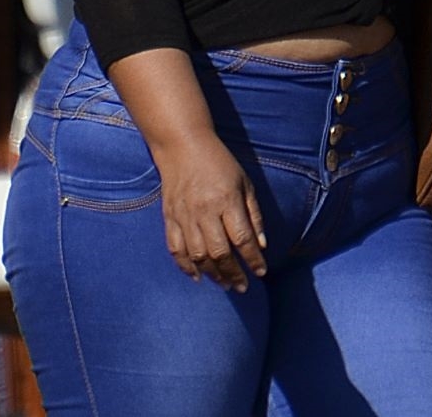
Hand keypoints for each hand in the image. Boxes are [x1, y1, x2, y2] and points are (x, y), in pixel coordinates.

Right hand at [154, 132, 266, 292]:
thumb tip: (261, 246)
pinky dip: (185, 266)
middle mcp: (204, 211)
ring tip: (224, 284)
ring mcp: (184, 215)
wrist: (182, 145)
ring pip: (198, 255)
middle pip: (219, 252)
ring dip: (212, 274)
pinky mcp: (169, 216)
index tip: (261, 273)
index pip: (242, 239)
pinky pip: (175, 247)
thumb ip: (254, 214)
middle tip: (242, 287)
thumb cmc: (219, 162)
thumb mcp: (244, 182)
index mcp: (226, 200)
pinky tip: (197, 276)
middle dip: (233, 274)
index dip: (253, 260)